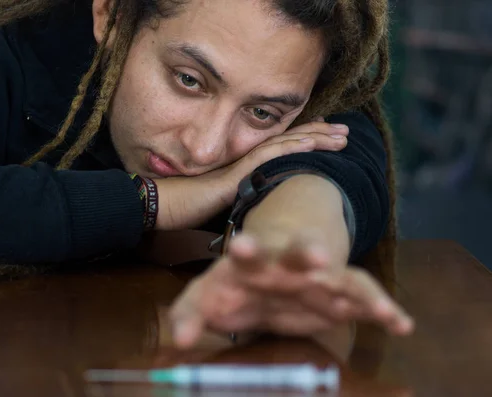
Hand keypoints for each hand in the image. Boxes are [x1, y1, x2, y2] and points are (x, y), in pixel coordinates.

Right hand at [155, 121, 348, 229]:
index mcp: (243, 167)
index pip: (279, 148)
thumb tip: (258, 202)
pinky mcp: (233, 175)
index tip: (327, 134)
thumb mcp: (218, 202)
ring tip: (340, 135)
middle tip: (345, 131)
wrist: (159, 205)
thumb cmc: (182, 206)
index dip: (304, 138)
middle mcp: (244, 161)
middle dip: (319, 134)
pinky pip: (266, 157)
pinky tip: (311, 142)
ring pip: (282, 145)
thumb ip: (238, 197)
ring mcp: (239, 165)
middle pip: (286, 141)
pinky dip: (290, 148)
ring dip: (314, 138)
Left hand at [168, 234, 413, 348]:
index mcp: (253, 261)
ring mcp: (318, 276)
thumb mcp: (207, 296)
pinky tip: (401, 324)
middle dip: (308, 252)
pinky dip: (383, 309)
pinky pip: (365, 298)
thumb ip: (190, 314)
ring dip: (357, 288)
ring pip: (342, 275)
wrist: (271, 268)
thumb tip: (179, 341)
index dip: (247, 249)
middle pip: (300, 252)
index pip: (248, 251)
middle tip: (318, 255)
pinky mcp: (340, 293)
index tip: (243, 246)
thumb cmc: (236, 284)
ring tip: (377, 305)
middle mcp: (289, 263)